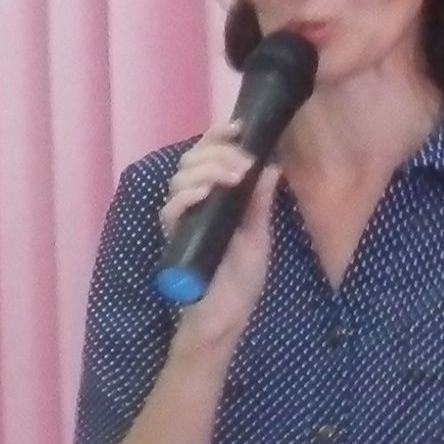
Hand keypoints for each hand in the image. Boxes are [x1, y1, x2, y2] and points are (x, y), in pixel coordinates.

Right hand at [159, 126, 283, 344]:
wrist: (225, 316)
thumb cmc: (239, 278)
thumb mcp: (258, 235)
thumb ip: (260, 202)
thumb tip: (273, 166)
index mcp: (213, 196)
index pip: (207, 156)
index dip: (218, 136)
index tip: (238, 127)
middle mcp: (193, 202)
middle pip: (192, 160)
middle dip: (219, 153)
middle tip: (245, 163)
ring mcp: (181, 219)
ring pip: (181, 178)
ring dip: (208, 170)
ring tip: (234, 177)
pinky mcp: (174, 238)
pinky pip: (171, 209)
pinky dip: (187, 196)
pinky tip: (205, 193)